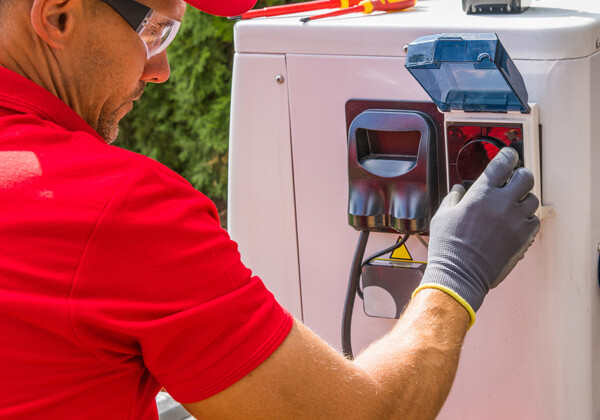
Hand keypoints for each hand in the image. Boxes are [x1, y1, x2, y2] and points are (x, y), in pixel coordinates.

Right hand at [414, 147, 539, 324]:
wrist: (460, 274)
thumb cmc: (448, 246)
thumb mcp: (442, 216)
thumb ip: (453, 198)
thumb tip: (459, 189)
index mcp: (481, 194)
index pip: (502, 163)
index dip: (508, 155)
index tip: (508, 155)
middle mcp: (502, 203)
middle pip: (526, 177)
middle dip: (521, 175)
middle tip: (514, 180)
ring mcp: (516, 221)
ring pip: (533, 199)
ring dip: (524, 199)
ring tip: (513, 205)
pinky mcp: (523, 238)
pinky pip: (534, 221)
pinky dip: (528, 219)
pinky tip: (516, 223)